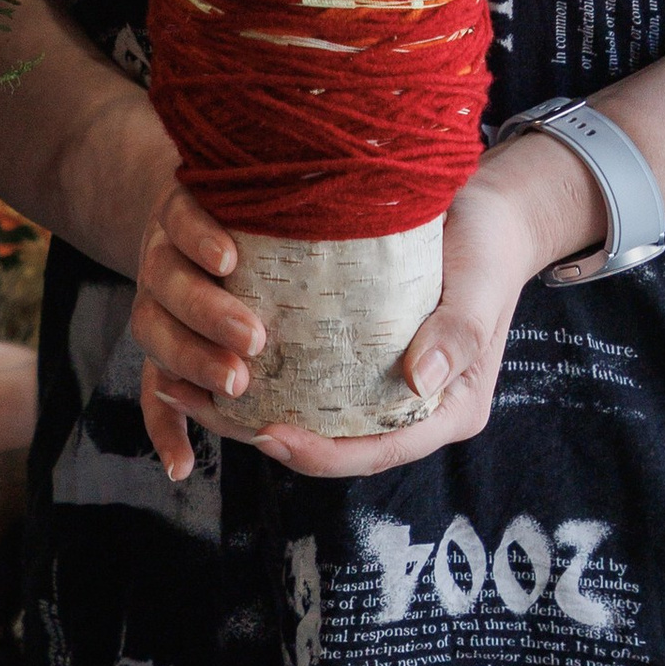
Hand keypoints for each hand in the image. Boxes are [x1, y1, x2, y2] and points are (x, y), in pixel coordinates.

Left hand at [137, 148, 587, 481]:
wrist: (486, 212)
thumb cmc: (489, 251)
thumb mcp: (480, 287)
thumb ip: (458, 333)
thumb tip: (418, 379)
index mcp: (445, 411)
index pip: (374, 451)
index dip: (318, 453)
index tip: (266, 433)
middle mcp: (406, 408)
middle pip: (327, 442)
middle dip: (259, 433)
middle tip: (195, 403)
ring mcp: (375, 385)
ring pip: (304, 414)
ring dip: (240, 406)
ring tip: (175, 382)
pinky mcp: (350, 355)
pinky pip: (298, 376)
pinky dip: (253, 369)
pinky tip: (201, 349)